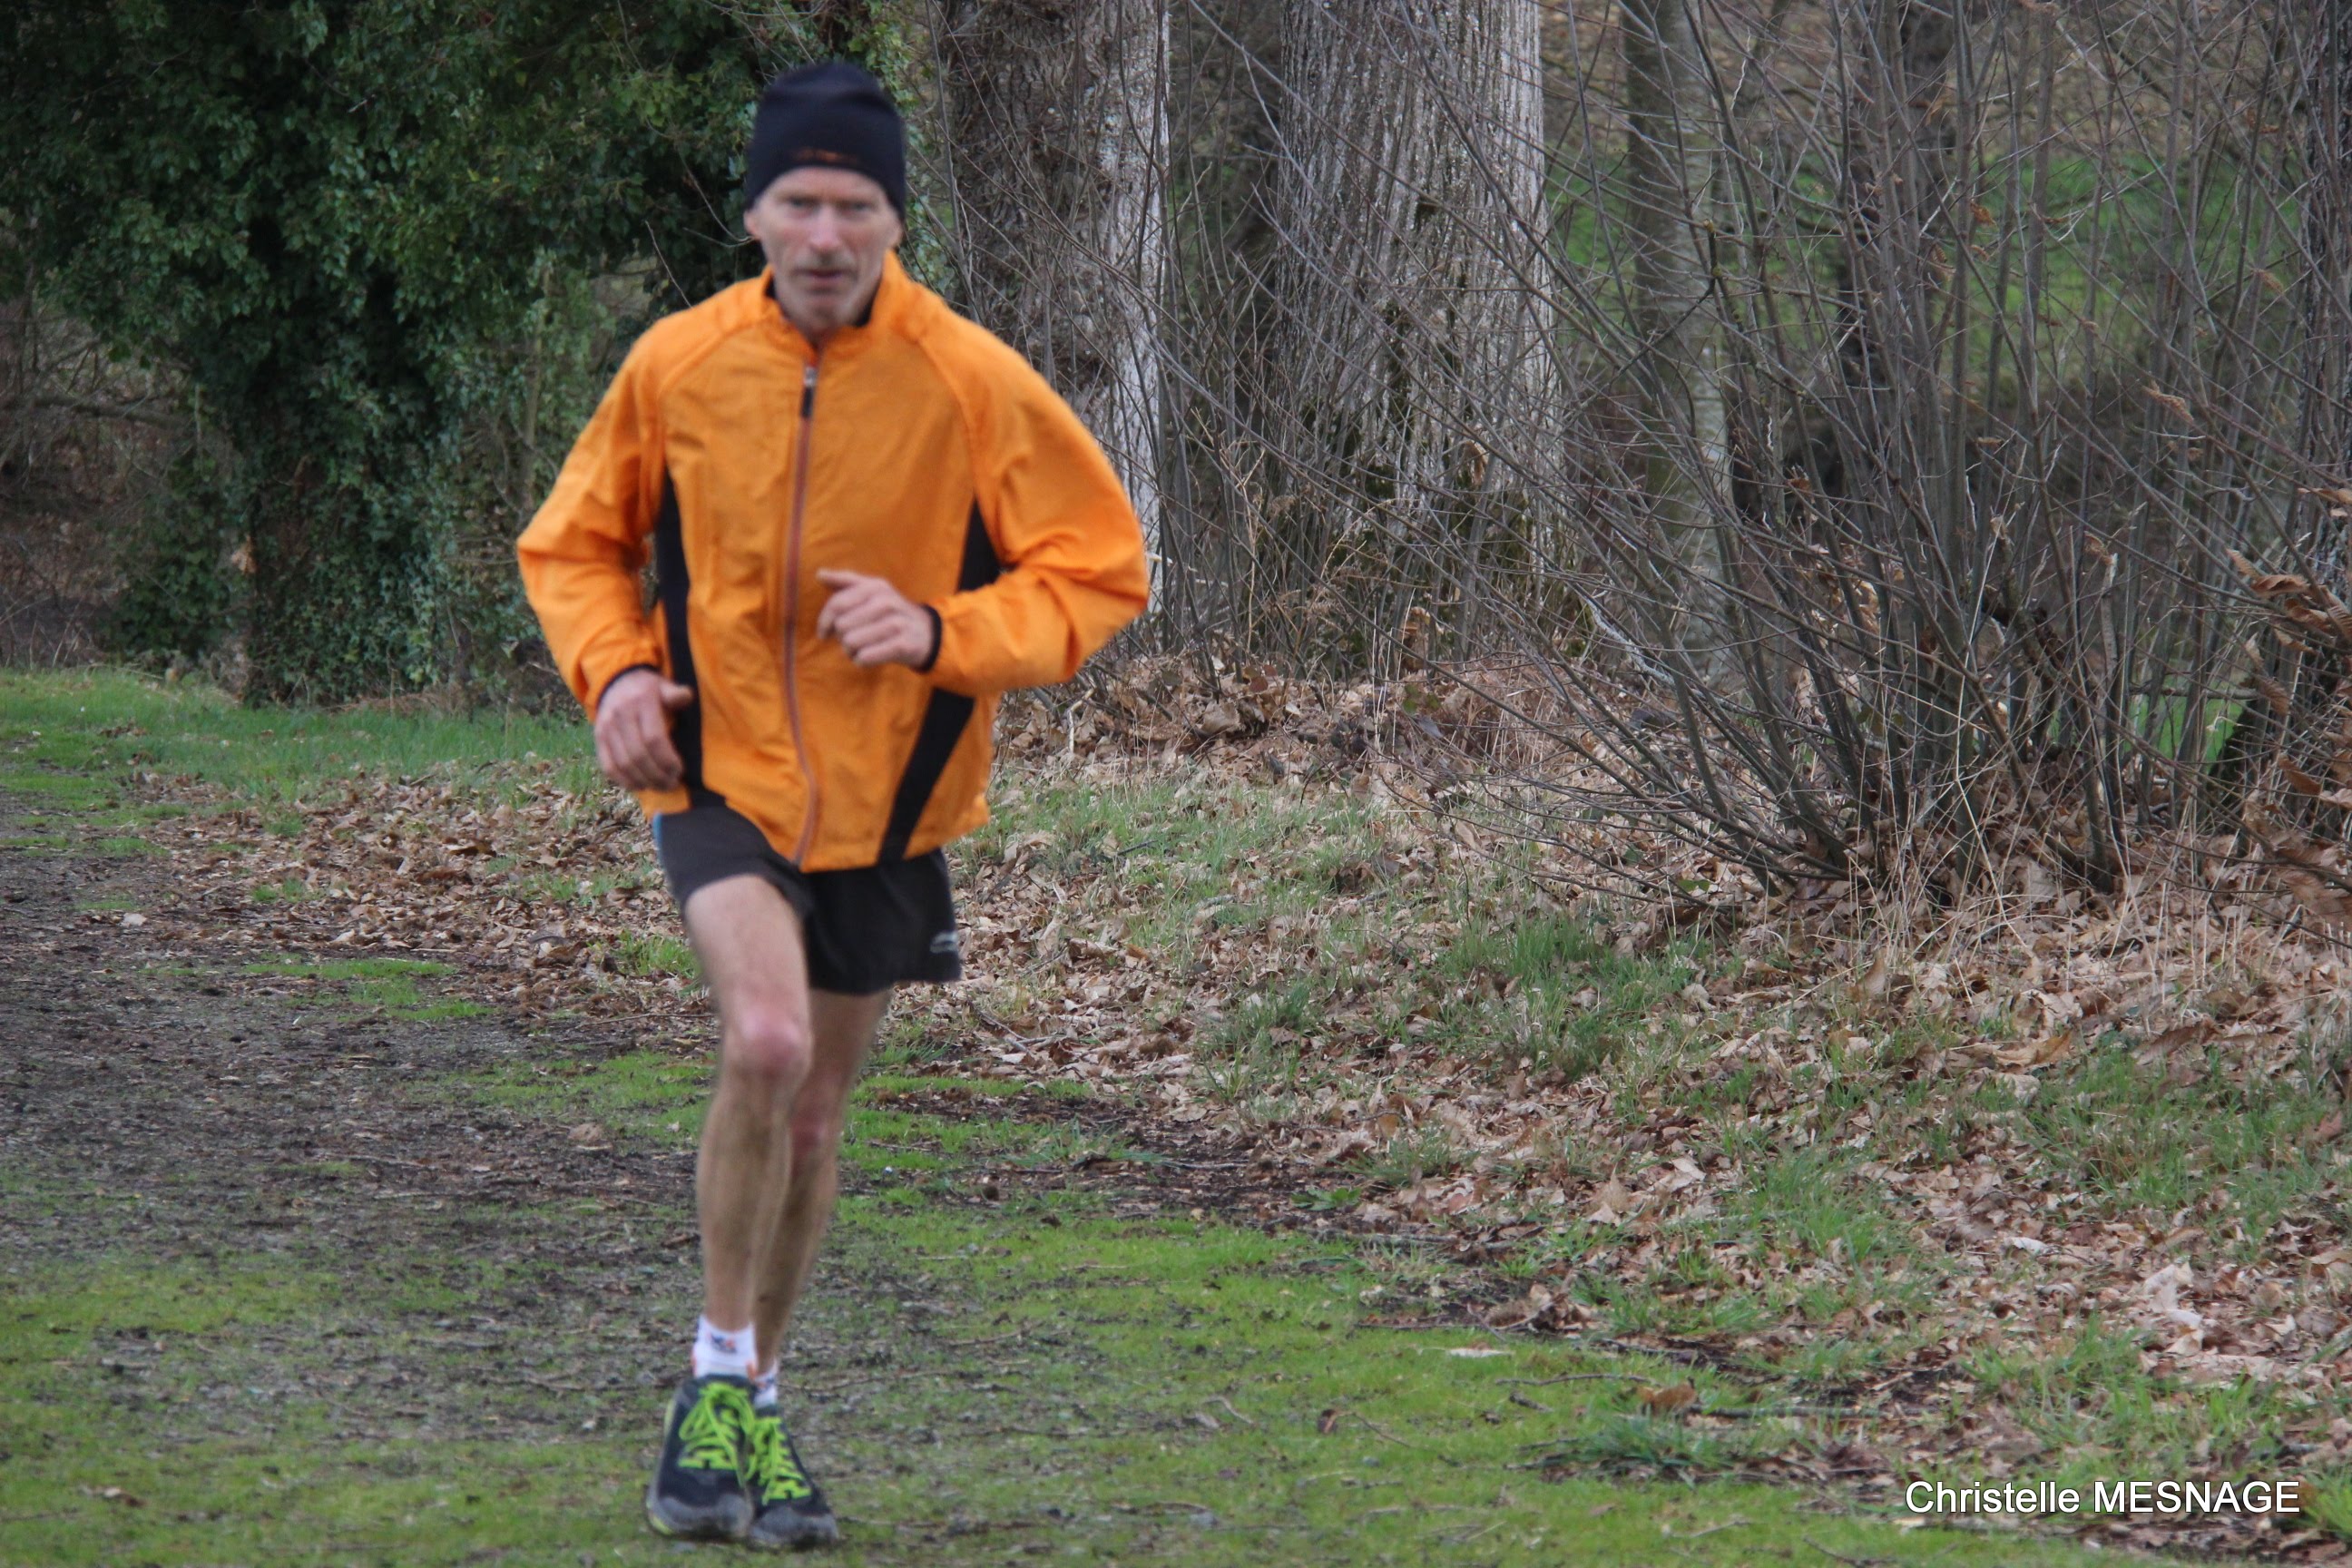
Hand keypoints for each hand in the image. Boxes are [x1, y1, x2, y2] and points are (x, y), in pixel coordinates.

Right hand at [594, 669, 695, 790]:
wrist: (616, 682)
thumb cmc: (648, 689)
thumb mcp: (663, 685)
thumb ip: (676, 694)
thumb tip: (686, 697)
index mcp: (641, 702)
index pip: (653, 738)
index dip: (667, 759)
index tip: (679, 770)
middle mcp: (620, 715)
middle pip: (639, 754)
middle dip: (657, 774)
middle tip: (672, 783)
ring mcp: (606, 728)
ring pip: (623, 764)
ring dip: (643, 780)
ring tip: (660, 787)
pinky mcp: (598, 739)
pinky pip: (608, 766)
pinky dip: (624, 781)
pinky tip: (640, 786)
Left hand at [815, 569, 936, 668]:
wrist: (925, 633)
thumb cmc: (890, 612)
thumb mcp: (873, 591)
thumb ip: (845, 582)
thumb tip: (819, 574)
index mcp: (875, 587)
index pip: (837, 604)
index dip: (824, 621)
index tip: (823, 634)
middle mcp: (886, 601)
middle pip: (842, 626)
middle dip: (842, 637)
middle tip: (853, 639)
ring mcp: (896, 623)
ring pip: (851, 643)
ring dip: (851, 651)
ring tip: (862, 648)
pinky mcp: (902, 645)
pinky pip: (865, 657)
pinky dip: (862, 661)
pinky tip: (869, 657)